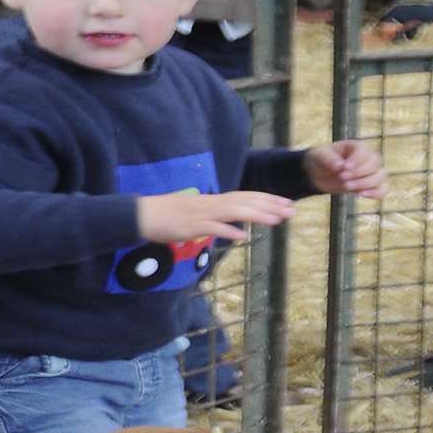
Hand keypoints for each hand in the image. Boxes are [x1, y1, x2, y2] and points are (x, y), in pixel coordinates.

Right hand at [136, 190, 295, 242]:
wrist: (140, 214)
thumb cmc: (164, 215)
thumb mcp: (193, 215)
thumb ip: (213, 219)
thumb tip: (230, 227)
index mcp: (211, 201)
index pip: (244, 197)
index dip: (266, 199)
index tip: (285, 203)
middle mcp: (210, 204)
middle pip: (245, 201)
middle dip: (270, 205)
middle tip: (292, 210)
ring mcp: (201, 214)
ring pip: (234, 211)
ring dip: (257, 215)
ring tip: (276, 220)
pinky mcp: (190, 225)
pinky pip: (212, 227)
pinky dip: (228, 230)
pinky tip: (243, 236)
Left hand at [303, 140, 388, 196]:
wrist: (318, 174)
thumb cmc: (321, 160)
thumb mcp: (319, 156)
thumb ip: (329, 159)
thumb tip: (340, 166)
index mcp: (357, 147)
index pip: (365, 152)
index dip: (357, 160)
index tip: (344, 168)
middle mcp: (368, 158)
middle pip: (375, 164)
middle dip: (359, 173)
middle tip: (342, 177)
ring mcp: (371, 172)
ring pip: (381, 176)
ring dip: (366, 184)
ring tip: (347, 186)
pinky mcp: (371, 185)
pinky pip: (382, 189)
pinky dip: (376, 193)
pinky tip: (361, 194)